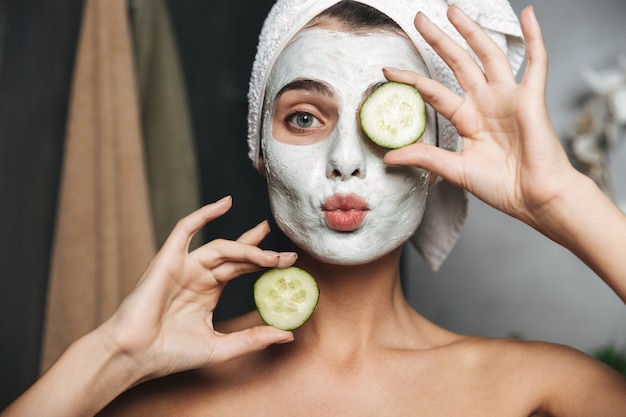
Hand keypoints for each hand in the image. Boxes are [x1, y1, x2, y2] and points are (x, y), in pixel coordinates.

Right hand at [100, 196, 296, 381]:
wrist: (134, 356)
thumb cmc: (170, 354)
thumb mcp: (221, 347)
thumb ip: (253, 339)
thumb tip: (287, 336)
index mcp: (209, 292)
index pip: (242, 268)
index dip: (264, 262)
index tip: (289, 263)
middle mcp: (199, 275)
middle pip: (236, 254)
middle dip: (262, 252)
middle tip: (288, 253)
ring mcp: (184, 266)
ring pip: (220, 247)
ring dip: (246, 247)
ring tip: (269, 253)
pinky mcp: (167, 259)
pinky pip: (185, 229)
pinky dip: (204, 215)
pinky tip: (225, 203)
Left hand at [383, 6, 575, 227]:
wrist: (535, 198)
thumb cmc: (502, 187)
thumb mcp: (455, 170)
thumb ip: (424, 157)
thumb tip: (388, 157)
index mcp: (468, 120)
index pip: (434, 92)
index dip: (411, 80)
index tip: (388, 70)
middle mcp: (486, 104)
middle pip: (458, 64)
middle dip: (439, 40)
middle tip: (419, 19)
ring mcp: (508, 98)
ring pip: (487, 55)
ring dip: (471, 31)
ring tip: (453, 10)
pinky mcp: (531, 98)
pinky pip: (536, 61)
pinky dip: (534, 37)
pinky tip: (529, 14)